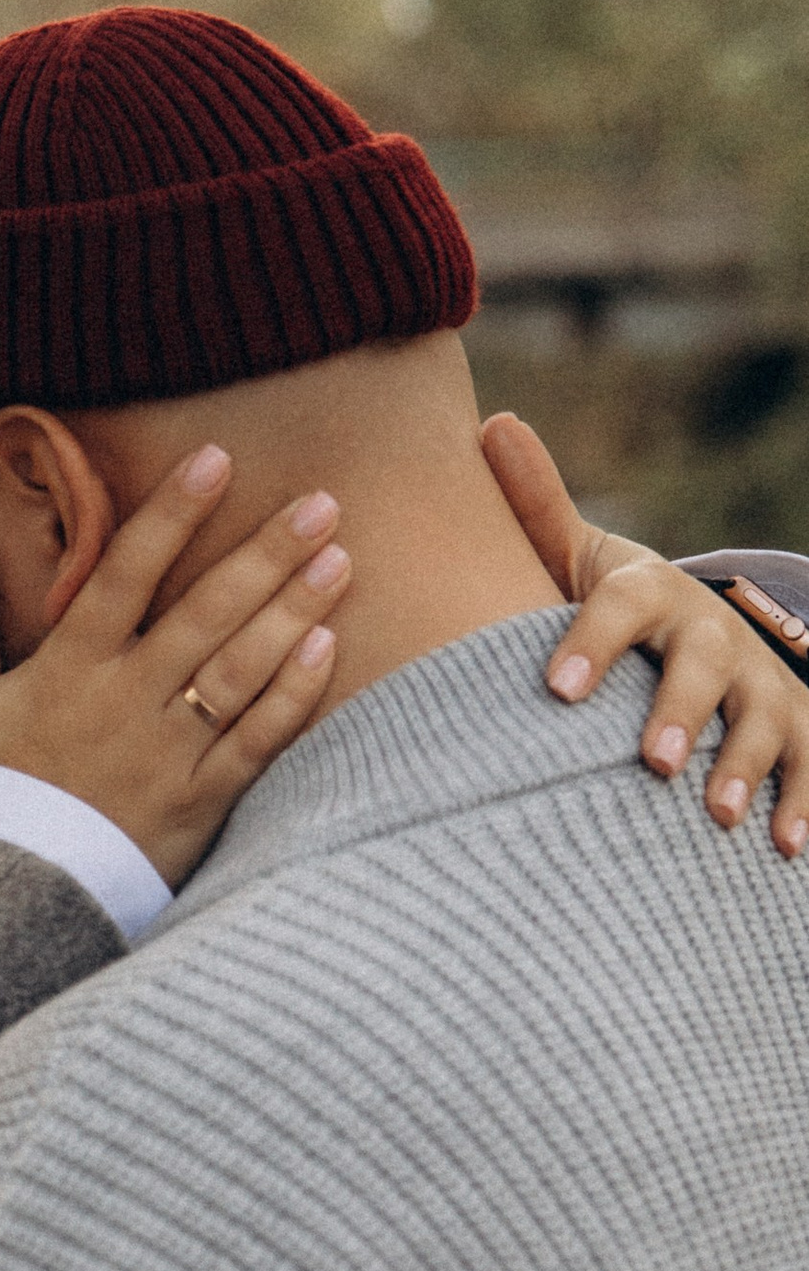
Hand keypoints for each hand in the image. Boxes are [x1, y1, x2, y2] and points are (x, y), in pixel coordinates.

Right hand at [0, 443, 346, 886]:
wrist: (14, 895)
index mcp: (69, 667)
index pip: (125, 572)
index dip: (171, 513)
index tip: (215, 457)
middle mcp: (125, 701)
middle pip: (205, 613)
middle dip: (265, 552)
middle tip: (322, 502)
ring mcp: (168, 753)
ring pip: (241, 670)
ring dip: (294, 610)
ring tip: (339, 559)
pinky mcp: (200, 802)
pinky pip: (256, 741)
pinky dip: (293, 695)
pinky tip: (326, 648)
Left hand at [481, 414, 808, 855]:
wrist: (704, 632)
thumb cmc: (622, 606)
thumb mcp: (582, 557)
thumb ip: (535, 504)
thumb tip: (492, 422)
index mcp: (651, 592)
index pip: (623, 604)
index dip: (594, 640)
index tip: (557, 688)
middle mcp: (713, 633)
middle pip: (703, 665)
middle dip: (681, 711)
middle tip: (653, 762)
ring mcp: (761, 682)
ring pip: (763, 720)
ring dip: (744, 766)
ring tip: (714, 815)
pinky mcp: (797, 729)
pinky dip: (803, 806)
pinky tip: (786, 849)